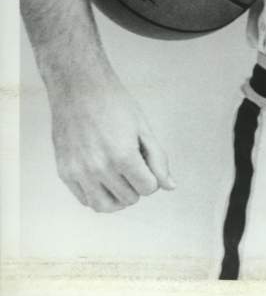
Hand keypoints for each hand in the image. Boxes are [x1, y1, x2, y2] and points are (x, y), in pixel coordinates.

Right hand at [48, 73, 174, 212]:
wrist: (80, 88)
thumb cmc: (115, 104)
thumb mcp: (143, 127)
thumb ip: (158, 158)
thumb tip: (170, 186)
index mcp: (123, 155)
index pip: (148, 188)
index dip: (152, 176)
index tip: (146, 161)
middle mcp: (99, 168)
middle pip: (129, 198)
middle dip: (137, 185)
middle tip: (133, 164)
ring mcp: (79, 172)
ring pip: (105, 206)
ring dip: (118, 198)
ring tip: (122, 179)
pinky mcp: (65, 172)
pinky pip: (85, 199)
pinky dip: (98, 195)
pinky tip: (104, 178)